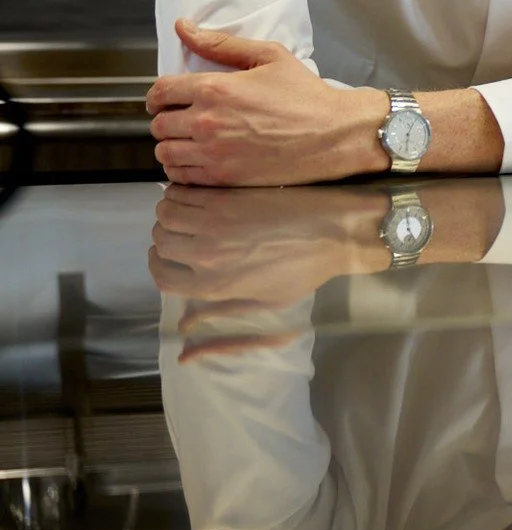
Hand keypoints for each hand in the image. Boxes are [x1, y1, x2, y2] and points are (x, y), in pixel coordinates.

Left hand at [147, 18, 387, 185]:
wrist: (333, 134)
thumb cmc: (306, 95)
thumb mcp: (268, 56)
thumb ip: (221, 43)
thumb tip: (183, 27)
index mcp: (215, 88)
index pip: (161, 91)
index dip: (157, 95)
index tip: (163, 99)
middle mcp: (207, 122)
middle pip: (159, 124)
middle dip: (165, 119)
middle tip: (180, 119)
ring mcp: (214, 153)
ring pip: (165, 151)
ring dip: (171, 144)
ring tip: (187, 140)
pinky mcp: (223, 178)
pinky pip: (181, 175)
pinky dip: (180, 167)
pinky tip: (195, 160)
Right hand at [150, 183, 391, 315]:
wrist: (332, 232)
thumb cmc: (303, 272)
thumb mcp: (263, 304)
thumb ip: (219, 316)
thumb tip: (183, 336)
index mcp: (214, 286)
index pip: (161, 275)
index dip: (160, 264)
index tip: (169, 255)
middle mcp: (206, 256)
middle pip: (160, 242)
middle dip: (165, 236)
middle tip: (182, 230)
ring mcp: (213, 224)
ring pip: (165, 214)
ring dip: (170, 212)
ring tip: (188, 212)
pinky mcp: (224, 197)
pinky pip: (182, 193)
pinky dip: (181, 193)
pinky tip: (196, 195)